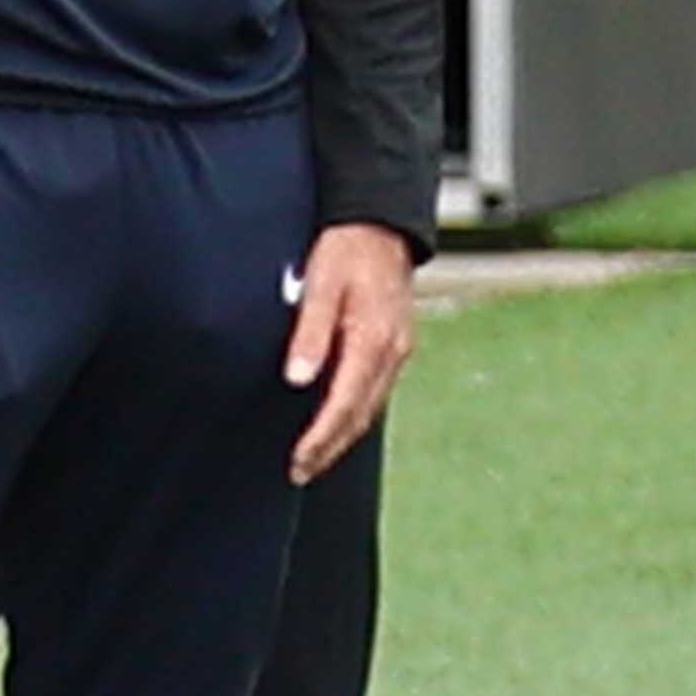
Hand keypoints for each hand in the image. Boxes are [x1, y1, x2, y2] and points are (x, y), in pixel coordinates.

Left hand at [285, 220, 416, 479]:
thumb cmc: (346, 249)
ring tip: (313, 458)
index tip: (298, 460)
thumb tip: (298, 379)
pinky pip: (374, 391)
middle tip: (299, 472)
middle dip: (330, 448)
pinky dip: (354, 413)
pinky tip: (337, 422)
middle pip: (360, 415)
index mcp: (373, 340)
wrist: (381, 224)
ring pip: (370, 407)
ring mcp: (398, 350)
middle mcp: (392, 351)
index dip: (320, 438)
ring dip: (342, 436)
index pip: (344, 404)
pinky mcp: (395, 345)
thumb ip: (310, 333)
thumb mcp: (321, 286)